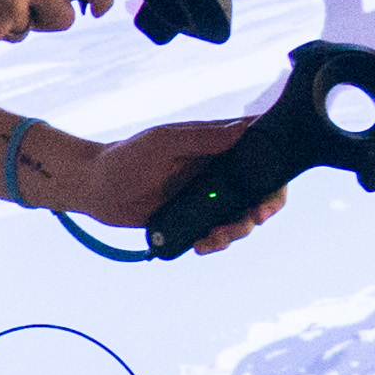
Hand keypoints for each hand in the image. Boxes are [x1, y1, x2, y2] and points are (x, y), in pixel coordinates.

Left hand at [95, 113, 288, 253]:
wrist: (97, 190)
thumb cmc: (127, 156)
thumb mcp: (163, 142)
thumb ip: (201, 138)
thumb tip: (242, 130)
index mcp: (217, 145)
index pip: (261, 152)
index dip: (277, 173)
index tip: (271, 192)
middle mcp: (219, 170)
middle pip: (259, 191)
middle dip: (260, 210)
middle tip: (251, 221)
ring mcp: (209, 196)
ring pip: (240, 217)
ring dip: (235, 231)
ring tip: (212, 238)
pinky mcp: (195, 219)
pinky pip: (217, 233)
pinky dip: (215, 242)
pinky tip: (200, 245)